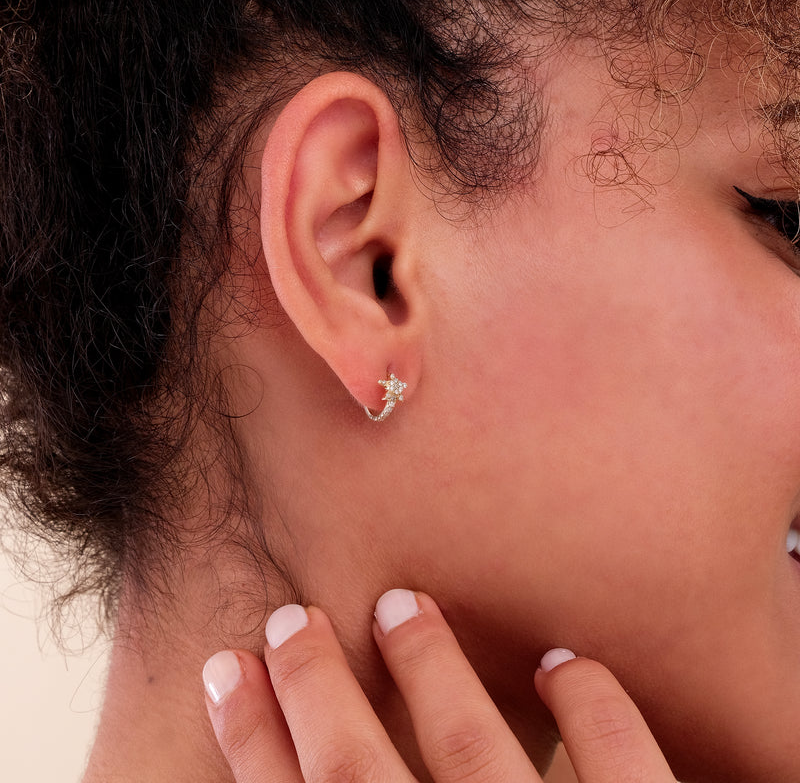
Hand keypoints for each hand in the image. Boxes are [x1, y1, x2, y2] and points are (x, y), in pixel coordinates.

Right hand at [202, 589, 674, 781]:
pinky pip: (626, 770)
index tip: (225, 670)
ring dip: (430, 669)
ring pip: (472, 751)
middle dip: (315, 691)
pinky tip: (560, 660)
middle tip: (294, 617)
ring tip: (401, 604)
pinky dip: (594, 708)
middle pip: (358, 778)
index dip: (250, 743)